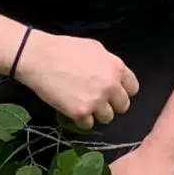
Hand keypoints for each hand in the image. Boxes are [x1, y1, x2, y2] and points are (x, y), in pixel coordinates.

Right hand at [16, 31, 137, 129]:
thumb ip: (109, 64)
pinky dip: (81, 120)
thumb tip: (114, 76)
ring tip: (84, 103)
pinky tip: (73, 108)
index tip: (113, 92)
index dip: (123, 91)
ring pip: (107, 118)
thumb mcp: (95, 49)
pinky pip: (88, 125)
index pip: (133, 89)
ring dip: (97, 114)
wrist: (40, 58)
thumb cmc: (66, 49)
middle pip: (123, 106)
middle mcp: (110, 86)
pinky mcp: (80, 113)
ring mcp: (96, 101)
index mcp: (117, 68)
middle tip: (97, 100)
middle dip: (112, 104)